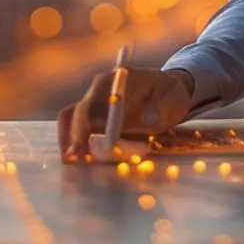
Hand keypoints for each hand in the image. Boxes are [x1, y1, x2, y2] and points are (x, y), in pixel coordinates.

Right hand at [58, 68, 192, 161]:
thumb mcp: (174, 96)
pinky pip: (80, 130)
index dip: (81, 126)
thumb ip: (163, 107)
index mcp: (114, 81)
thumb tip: (148, 119)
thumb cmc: (170, 93)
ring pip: (70, 121)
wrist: (169, 93)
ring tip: (72, 162)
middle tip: (72, 160)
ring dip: (69, 141)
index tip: (81, 145)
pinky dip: (78, 143)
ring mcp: (96, 105)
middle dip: (72, 138)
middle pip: (74, 114)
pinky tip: (81, 158)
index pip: (88, 103)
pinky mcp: (98, 119)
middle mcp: (98, 91)